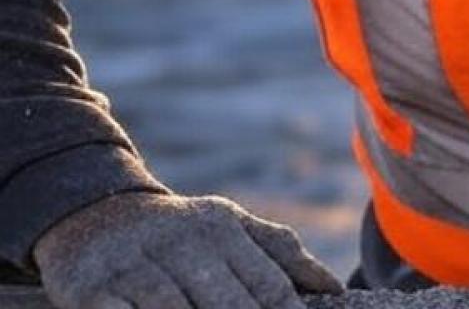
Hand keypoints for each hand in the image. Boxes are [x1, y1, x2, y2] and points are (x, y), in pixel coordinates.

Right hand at [33, 192, 343, 308]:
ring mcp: (136, 267)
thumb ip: (282, 254)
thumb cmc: (182, 230)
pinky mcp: (92, 289)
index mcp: (223, 231)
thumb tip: (334, 288)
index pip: (269, 286)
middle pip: (230, 305)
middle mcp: (183, 245)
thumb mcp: (233, 227)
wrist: (97, 210)